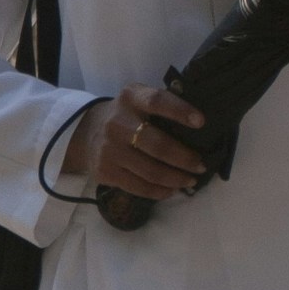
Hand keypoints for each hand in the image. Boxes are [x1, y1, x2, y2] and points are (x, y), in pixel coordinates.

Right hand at [62, 83, 208, 203]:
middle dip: (185, 159)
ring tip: (190, 180)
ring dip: (176, 179)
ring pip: (150, 171)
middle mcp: (117, 123)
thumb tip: (202, 129)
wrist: (86, 132)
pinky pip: (138, 187)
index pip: (157, 101)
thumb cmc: (126, 116)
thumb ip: (162, 107)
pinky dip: (160, 191)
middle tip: (201, 166)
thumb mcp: (138, 100)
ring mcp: (109, 149)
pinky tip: (171, 189)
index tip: (201, 122)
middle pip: (158, 145)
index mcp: (131, 98)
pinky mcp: (105, 171)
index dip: (180, 111)